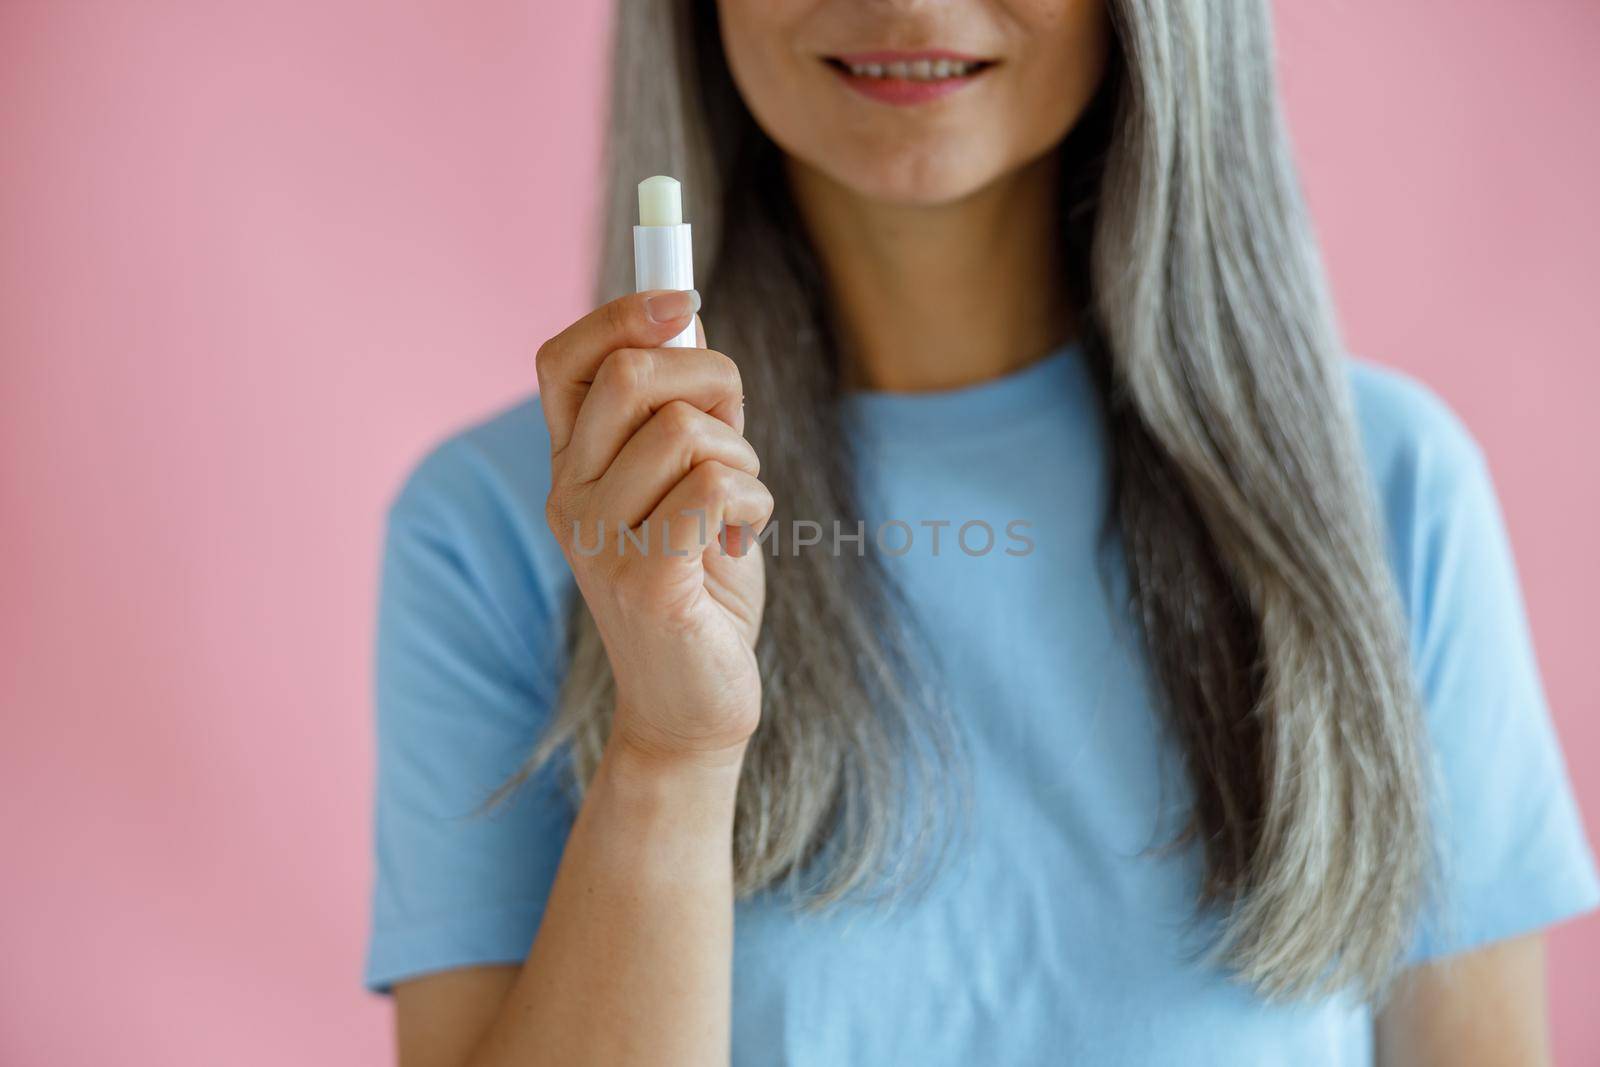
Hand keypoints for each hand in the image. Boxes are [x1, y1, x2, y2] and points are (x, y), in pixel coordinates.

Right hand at [536, 289, 772, 765]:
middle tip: (736, 445)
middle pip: (635, 374)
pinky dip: (753, 500)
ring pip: (688, 430)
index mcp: (572, 467)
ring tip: (738, 514)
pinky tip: (743, 539)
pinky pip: (714, 484)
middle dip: (715, 384)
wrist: (695, 707)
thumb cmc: (700, 591)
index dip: (620, 314)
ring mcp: (597, 540)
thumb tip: (684, 313)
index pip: (562, 359)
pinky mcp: (643, 579)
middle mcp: (567, 496)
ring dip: (744, 460)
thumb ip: (683, 408)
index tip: (684, 301)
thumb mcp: (690, 484)